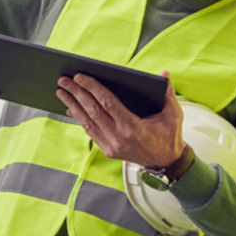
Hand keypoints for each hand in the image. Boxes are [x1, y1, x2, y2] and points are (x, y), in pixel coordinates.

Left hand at [56, 70, 185, 167]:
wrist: (166, 162)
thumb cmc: (169, 135)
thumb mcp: (173, 114)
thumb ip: (169, 93)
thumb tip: (164, 73)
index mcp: (133, 127)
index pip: (107, 102)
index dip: (92, 88)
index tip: (80, 76)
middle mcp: (119, 137)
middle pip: (93, 110)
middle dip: (76, 93)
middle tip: (64, 80)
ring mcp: (112, 146)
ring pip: (87, 122)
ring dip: (73, 105)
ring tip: (62, 91)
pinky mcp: (108, 151)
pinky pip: (90, 132)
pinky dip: (80, 118)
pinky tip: (72, 107)